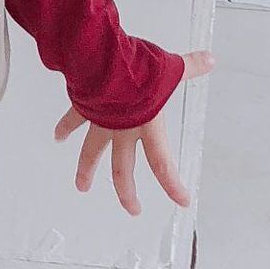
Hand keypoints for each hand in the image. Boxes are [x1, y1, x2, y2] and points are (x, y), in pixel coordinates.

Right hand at [53, 50, 213, 215]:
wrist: (102, 61)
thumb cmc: (137, 68)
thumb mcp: (170, 68)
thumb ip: (190, 66)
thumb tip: (211, 58)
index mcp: (147, 126)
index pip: (163, 164)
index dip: (173, 186)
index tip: (182, 201)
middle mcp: (123, 130)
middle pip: (123, 169)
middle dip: (127, 193)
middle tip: (133, 210)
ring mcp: (101, 122)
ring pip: (92, 154)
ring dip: (86, 171)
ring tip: (82, 187)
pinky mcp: (85, 108)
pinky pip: (72, 120)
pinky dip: (64, 128)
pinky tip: (57, 137)